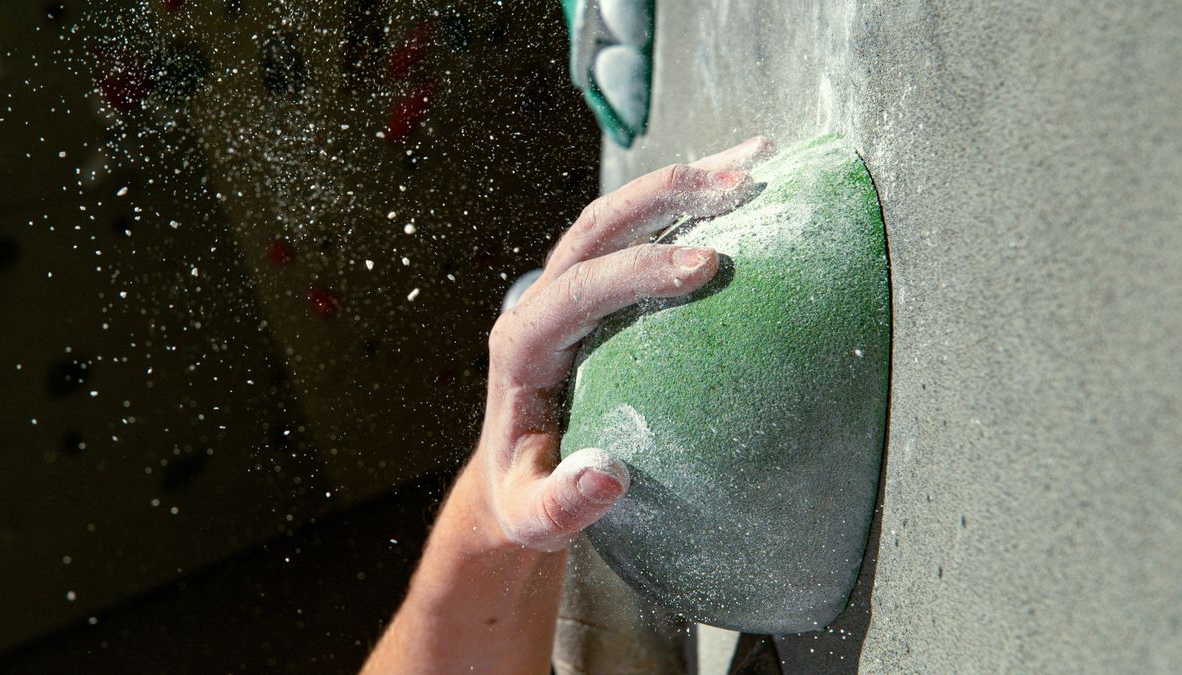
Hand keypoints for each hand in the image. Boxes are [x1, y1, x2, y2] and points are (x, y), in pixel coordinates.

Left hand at [476, 136, 776, 551]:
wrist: (513, 474)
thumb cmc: (525, 495)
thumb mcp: (534, 517)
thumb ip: (562, 503)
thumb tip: (609, 476)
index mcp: (520, 347)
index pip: (577, 290)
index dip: (637, 270)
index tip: (707, 266)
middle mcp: (539, 303)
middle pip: (596, 227)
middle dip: (666, 197)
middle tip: (741, 183)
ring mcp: (566, 289)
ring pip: (616, 215)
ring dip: (681, 184)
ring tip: (755, 158)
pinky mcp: (593, 290)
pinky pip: (636, 235)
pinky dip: (686, 206)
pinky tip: (742, 191)